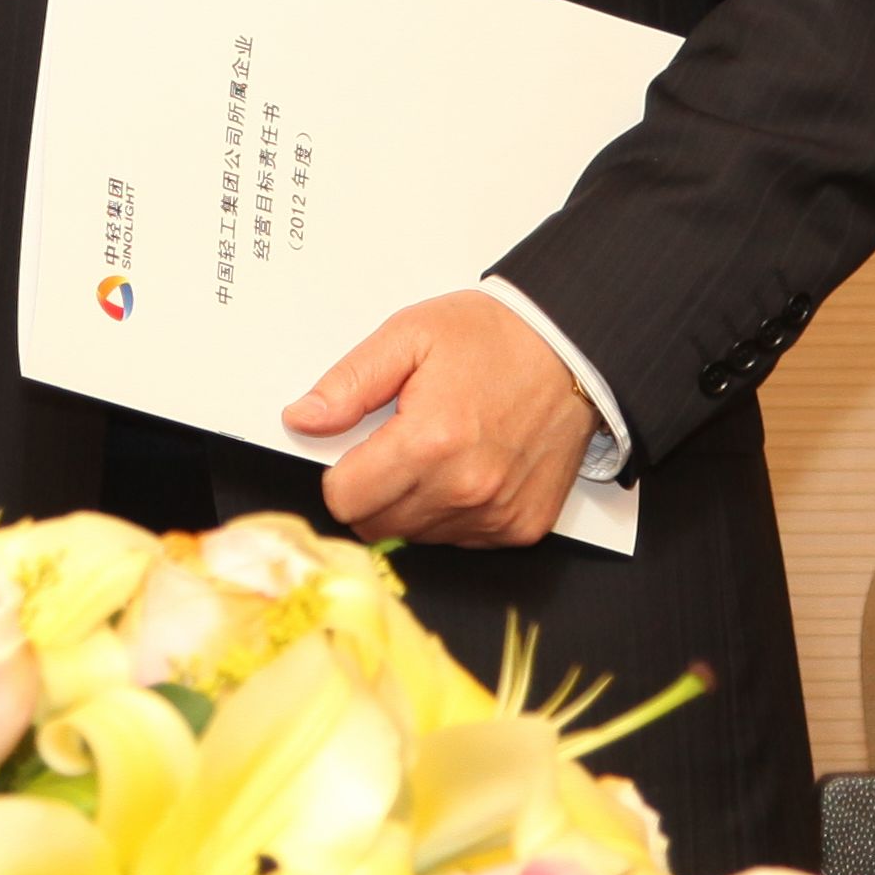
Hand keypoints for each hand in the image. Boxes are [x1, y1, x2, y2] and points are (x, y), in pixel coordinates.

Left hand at [285, 289, 598, 549]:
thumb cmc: (493, 337)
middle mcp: (465, 489)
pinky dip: (453, 513)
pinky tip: (467, 469)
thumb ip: (349, 383)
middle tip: (393, 447)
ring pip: (417, 537)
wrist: (572, 350)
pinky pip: (462, 539)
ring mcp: (496, 514)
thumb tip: (302, 419)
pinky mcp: (521, 527)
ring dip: (411, 505)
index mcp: (429, 441)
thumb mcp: (409, 335)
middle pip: (376, 526)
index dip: (339, 473)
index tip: (354, 450)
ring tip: (436, 452)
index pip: (345, 498)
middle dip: (370, 492)